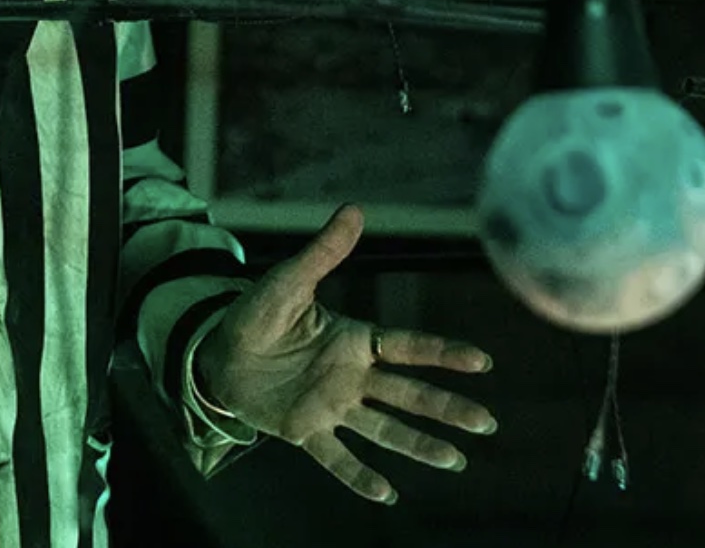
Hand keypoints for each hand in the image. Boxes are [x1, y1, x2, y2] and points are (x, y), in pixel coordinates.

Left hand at [194, 204, 496, 504]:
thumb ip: (323, 252)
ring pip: (384, 429)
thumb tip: (355, 209)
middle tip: (487, 423)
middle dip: (446, 408)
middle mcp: (351, 377)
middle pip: (408, 394)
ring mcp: (331, 407)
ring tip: (455, 462)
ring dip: (418, 445)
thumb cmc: (256, 315)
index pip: (407, 347)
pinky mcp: (305, 431)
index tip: (481, 361)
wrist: (217, 353)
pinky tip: (386, 495)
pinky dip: (359, 476)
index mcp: (353, 340)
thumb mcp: (287, 281)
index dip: (443, 353)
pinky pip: (336, 456)